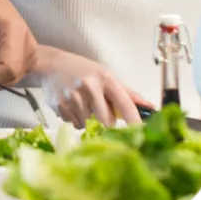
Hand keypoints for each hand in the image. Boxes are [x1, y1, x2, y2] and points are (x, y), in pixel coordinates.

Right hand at [35, 45, 153, 127]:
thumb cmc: (81, 70)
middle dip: (105, 120)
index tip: (142, 135)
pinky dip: (75, 118)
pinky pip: (75, 124)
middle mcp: (89, 86)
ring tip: (80, 102)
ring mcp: (73, 97)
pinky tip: (70, 104)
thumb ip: (127, 93)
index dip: (135, 122)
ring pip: (89, 124)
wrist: (50, 65)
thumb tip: (150, 107)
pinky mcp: (60, 106)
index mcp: (105, 78)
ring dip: (88, 119)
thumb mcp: (105, 75)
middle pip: (107, 122)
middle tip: (98, 109)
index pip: (125, 105)